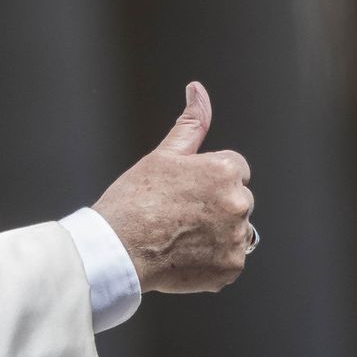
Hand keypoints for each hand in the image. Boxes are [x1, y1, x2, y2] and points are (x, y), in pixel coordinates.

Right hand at [93, 82, 252, 293]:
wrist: (117, 248)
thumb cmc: (134, 199)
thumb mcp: (164, 155)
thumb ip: (191, 123)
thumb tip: (198, 90)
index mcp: (225, 171)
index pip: (235, 169)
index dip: (207, 179)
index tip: (184, 191)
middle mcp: (238, 203)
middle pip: (238, 200)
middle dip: (216, 205)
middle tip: (179, 215)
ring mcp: (236, 238)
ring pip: (235, 231)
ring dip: (216, 233)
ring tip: (180, 236)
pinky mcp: (231, 267)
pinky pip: (230, 260)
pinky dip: (213, 260)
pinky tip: (185, 255)